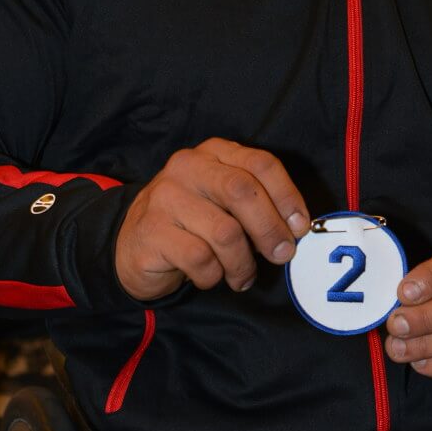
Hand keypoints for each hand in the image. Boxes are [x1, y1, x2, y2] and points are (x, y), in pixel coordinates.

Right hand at [115, 138, 308, 301]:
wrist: (131, 246)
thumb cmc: (191, 224)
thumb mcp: (223, 203)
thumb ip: (256, 204)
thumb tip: (295, 227)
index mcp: (213, 153)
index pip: (261, 163)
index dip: (287, 196)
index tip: (300, 226)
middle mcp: (187, 167)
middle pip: (243, 191)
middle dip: (270, 229)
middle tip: (282, 255)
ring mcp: (165, 197)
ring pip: (225, 232)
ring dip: (242, 263)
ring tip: (242, 276)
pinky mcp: (152, 231)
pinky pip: (201, 258)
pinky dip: (214, 276)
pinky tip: (211, 277)